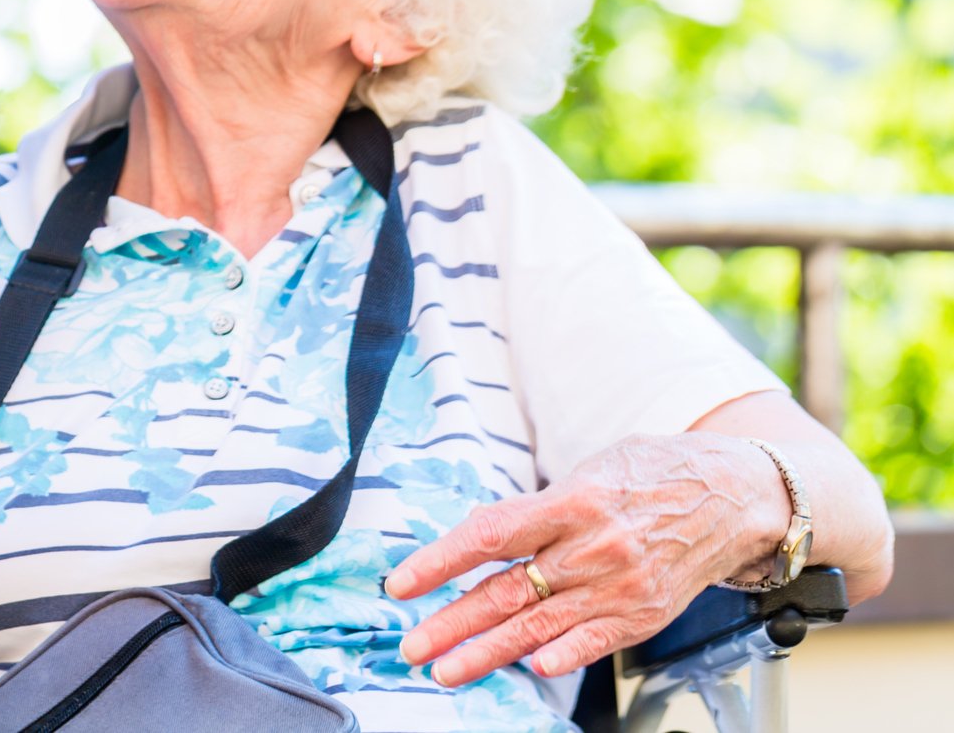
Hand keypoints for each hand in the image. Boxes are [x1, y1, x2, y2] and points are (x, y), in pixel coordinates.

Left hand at [385, 433, 793, 684]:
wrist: (738, 496)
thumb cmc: (653, 472)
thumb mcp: (590, 470)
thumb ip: (539, 508)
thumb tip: (483, 536)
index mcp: (573, 502)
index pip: (490, 536)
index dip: (440, 561)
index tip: (401, 583)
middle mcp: (594, 549)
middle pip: (506, 593)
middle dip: (451, 624)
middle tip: (410, 646)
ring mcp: (620, 588)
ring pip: (538, 627)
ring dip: (485, 653)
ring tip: (444, 670)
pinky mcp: (642, 615)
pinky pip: (591, 642)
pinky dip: (559, 657)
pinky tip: (529, 670)